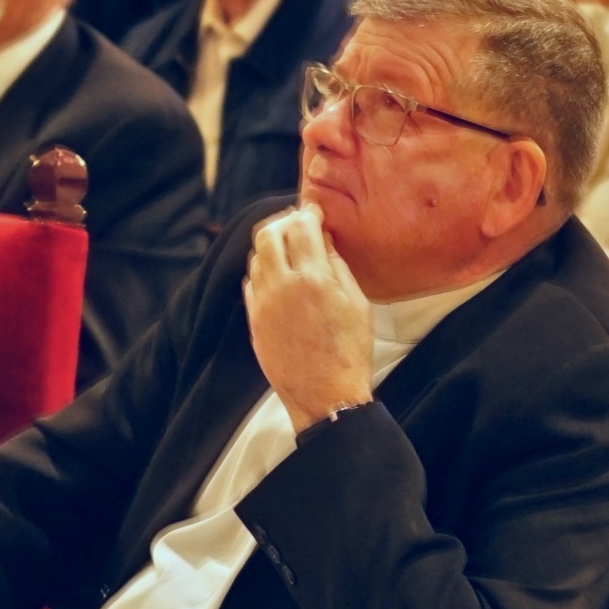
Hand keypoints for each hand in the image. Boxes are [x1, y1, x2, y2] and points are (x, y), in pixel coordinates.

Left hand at [242, 204, 374, 420]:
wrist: (325, 396)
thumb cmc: (349, 352)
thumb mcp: (357, 304)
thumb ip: (337, 266)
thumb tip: (323, 241)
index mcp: (312, 278)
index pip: (301, 226)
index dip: (308, 213)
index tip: (315, 213)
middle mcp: (281, 286)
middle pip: (268, 234)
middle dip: (283, 223)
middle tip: (297, 225)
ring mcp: (262, 304)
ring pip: (256, 257)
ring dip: (271, 246)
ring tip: (289, 250)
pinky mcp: (253, 320)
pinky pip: (251, 283)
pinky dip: (263, 271)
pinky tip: (278, 277)